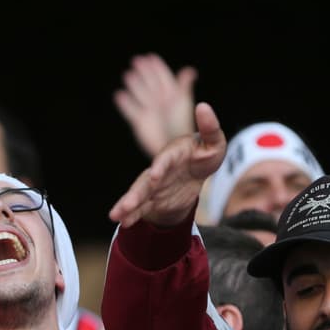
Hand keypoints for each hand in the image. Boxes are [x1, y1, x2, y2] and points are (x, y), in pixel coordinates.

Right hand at [109, 102, 225, 227]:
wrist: (195, 170)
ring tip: (115, 216)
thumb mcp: (214, 142)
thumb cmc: (203, 153)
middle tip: (126, 205)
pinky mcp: (154, 199)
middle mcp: (159, 170)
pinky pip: (142, 208)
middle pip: (145, 182)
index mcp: (172, 154)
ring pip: (139, 196)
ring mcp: (154, 186)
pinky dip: (133, 215)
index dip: (159, 167)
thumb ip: (210, 127)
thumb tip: (203, 106)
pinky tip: (124, 223)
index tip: (155, 176)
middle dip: (135, 194)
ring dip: (128, 205)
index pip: (165, 160)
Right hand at [114, 53, 196, 156]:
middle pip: (150, 82)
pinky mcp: (140, 122)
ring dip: (134, 84)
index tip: (150, 57)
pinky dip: (125, 103)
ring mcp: (149, 111)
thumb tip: (189, 71)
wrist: (177, 152)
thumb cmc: (183, 128)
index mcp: (173, 95)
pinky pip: (131, 110)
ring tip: (129, 76)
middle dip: (144, 72)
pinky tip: (120, 96)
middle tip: (137, 61)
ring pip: (140, 94)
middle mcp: (160, 101)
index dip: (157, 67)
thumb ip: (184, 87)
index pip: (163, 77)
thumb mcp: (184, 104)